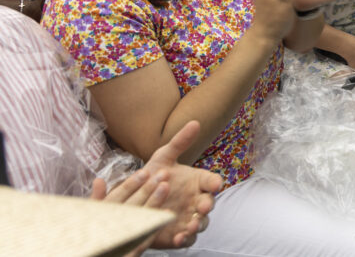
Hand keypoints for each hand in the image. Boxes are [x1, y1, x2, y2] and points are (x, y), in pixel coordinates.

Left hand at [91, 122, 221, 251]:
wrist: (134, 202)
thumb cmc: (153, 177)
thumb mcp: (163, 158)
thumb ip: (180, 142)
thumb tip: (195, 122)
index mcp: (197, 181)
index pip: (212, 181)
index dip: (214, 183)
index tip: (215, 184)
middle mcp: (197, 199)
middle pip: (209, 203)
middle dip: (208, 205)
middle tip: (203, 206)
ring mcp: (190, 217)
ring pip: (202, 223)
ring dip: (199, 224)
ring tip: (192, 225)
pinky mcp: (179, 233)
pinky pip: (188, 238)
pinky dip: (186, 238)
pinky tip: (180, 236)